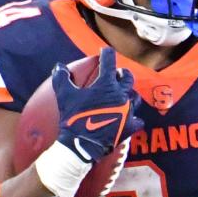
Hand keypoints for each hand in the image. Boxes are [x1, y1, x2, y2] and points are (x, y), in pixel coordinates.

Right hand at [52, 47, 142, 165]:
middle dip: (122, 73)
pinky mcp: (131, 127)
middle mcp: (121, 95)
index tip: (104, 52)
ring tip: (123, 96)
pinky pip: (138, 120)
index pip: (109, 60)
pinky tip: (130, 118)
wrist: (82, 144)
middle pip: (127, 77)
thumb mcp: (64, 95)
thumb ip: (62, 77)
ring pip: (135, 97)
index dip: (106, 53)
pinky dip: (134, 118)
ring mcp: (128, 111)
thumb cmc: (73, 117)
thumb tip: (58, 66)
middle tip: (116, 74)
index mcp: (106, 84)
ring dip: (129, 94)